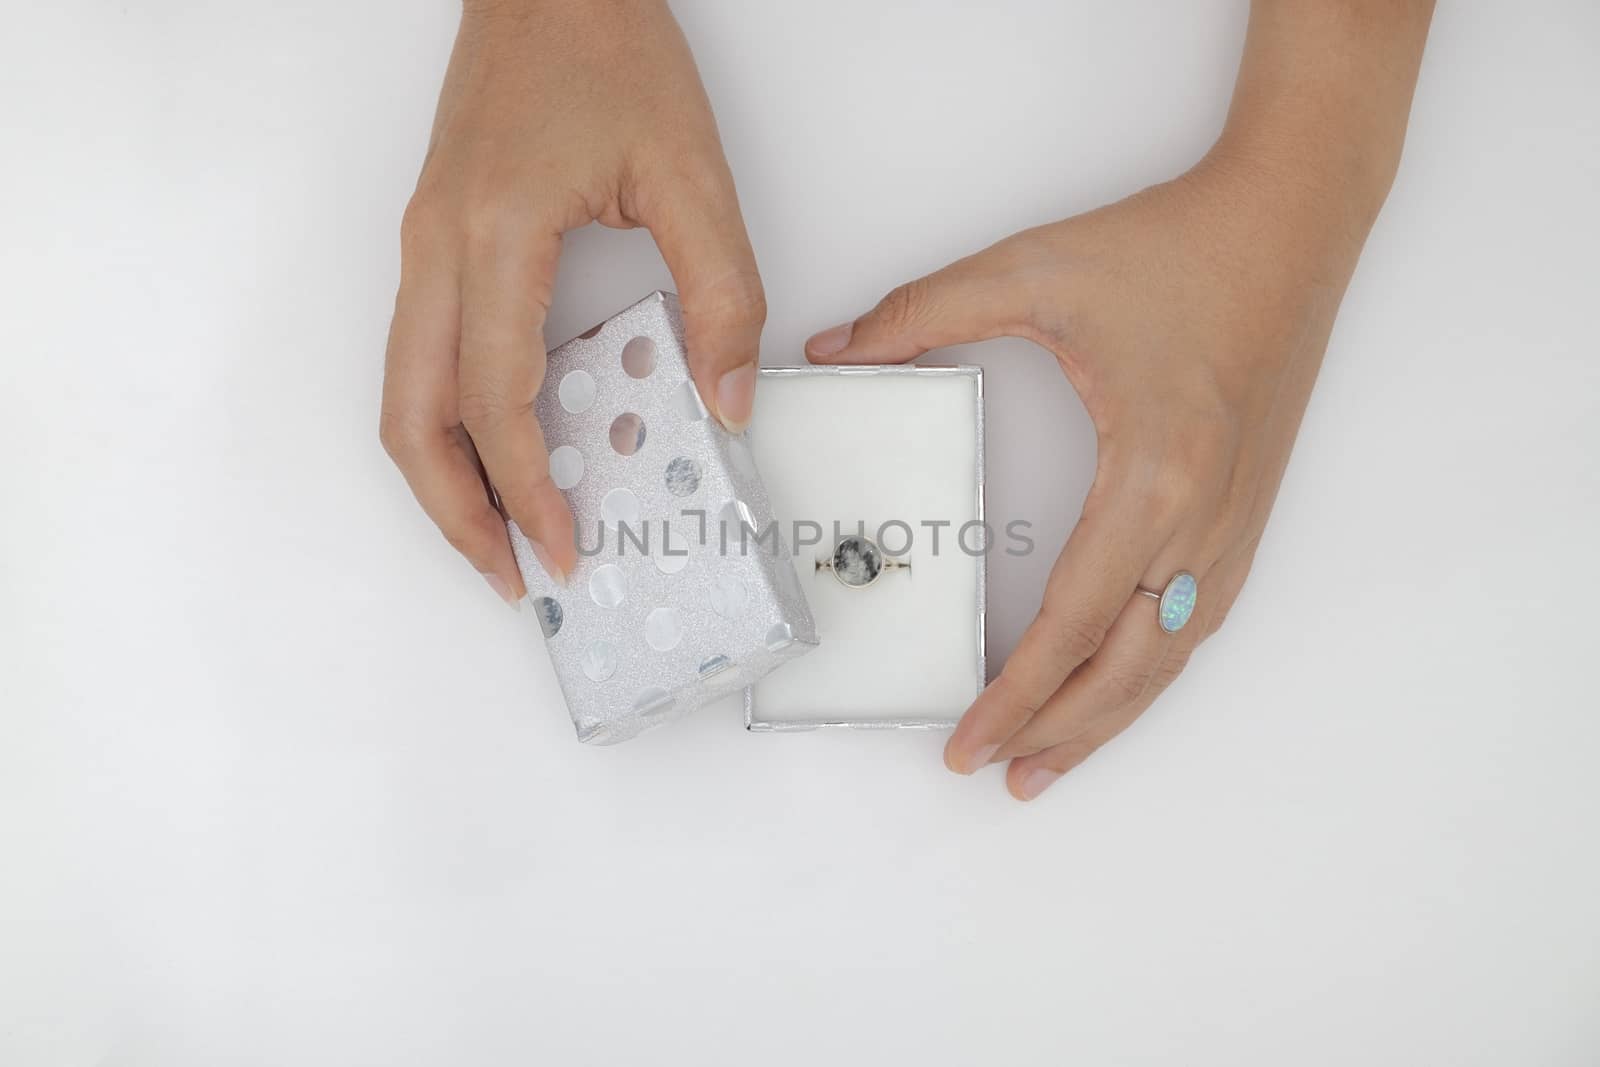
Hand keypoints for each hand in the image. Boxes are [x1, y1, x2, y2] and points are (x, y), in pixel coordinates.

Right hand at [380, 0, 763, 604]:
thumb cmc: (605, 45)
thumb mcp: (691, 171)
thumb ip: (722, 292)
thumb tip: (727, 398)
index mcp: (494, 232)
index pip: (496, 400)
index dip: (528, 488)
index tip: (567, 545)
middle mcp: (436, 246)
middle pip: (411, 418)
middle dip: (455, 512)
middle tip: (511, 573)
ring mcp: (422, 243)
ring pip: (399, 392)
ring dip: (438, 476)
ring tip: (495, 530)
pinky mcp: (432, 237)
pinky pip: (417, 356)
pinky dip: (444, 423)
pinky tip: (497, 448)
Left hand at [805, 153, 1375, 798]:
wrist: (1289, 219)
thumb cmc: (1173, 245)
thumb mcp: (1033, 272)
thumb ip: (920, 313)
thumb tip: (833, 349)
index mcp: (1152, 473)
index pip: (1071, 621)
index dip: (1015, 695)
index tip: (966, 742)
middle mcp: (1204, 518)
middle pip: (1128, 666)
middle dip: (1058, 731)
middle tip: (993, 772)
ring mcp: (1236, 522)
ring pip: (1172, 656)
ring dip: (1110, 718)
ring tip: (1049, 763)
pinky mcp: (1248, 511)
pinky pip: (1198, 620)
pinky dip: (1152, 670)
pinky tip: (1120, 688)